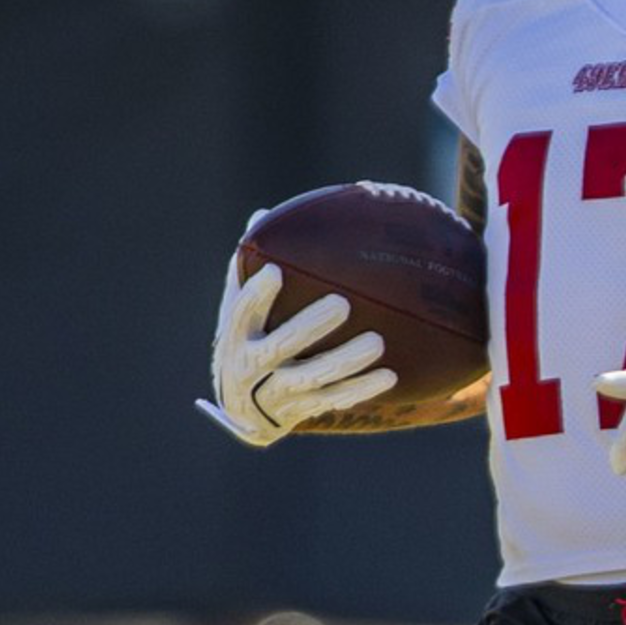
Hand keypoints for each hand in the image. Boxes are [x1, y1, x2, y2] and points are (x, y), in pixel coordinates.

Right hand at [199, 256, 391, 446]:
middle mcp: (252, 365)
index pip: (242, 313)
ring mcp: (278, 390)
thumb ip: (248, 269)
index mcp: (237, 335)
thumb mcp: (239, 309)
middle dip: (310, 326)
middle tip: (342, 304)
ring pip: (314, 376)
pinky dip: (361, 388)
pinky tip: (389, 374)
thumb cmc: (247, 340)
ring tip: (376, 342)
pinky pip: (334, 399)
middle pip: (282, 345)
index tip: (275, 272)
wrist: (241, 409)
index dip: (257, 295)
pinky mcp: (301, 409)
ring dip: (346, 361)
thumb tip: (262, 215)